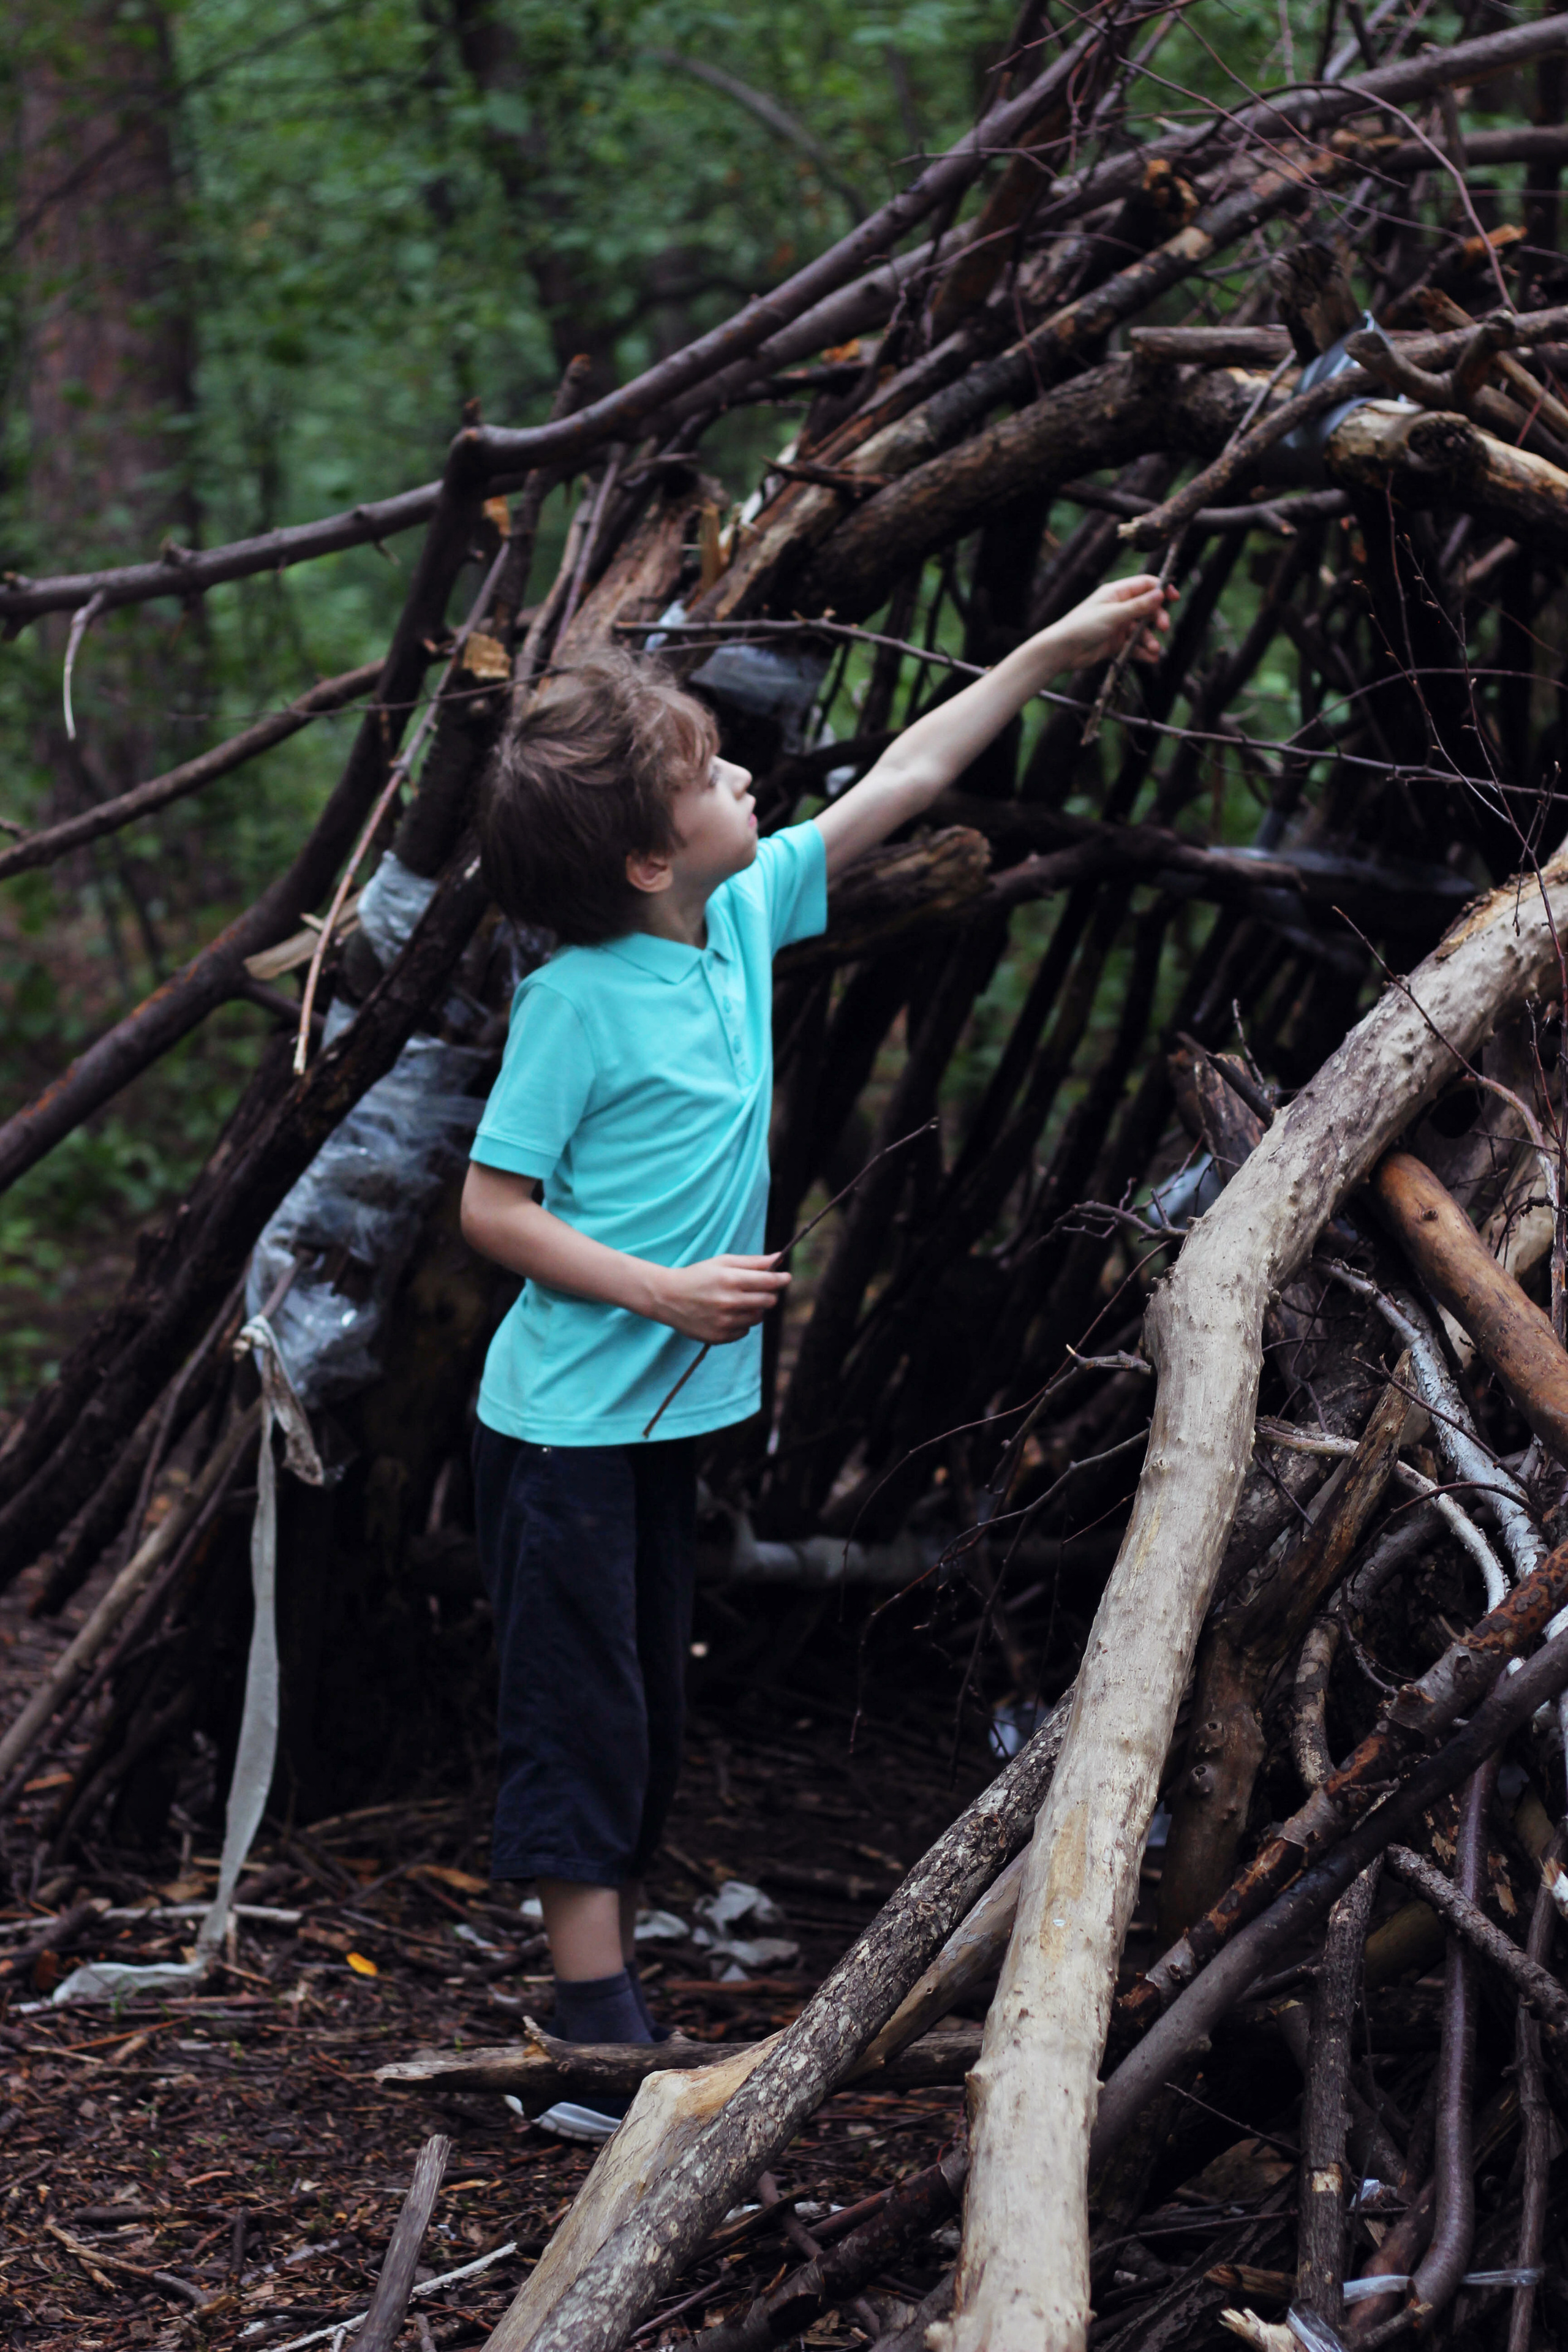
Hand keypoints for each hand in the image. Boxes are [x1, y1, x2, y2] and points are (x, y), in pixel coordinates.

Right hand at [656, 1253, 788, 1342]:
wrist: (668, 1298)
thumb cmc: (698, 1276)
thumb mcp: (722, 1262)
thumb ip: (753, 1262)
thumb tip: (779, 1258)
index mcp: (731, 1280)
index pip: (769, 1282)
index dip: (781, 1279)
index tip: (786, 1277)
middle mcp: (729, 1302)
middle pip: (768, 1301)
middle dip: (768, 1294)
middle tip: (759, 1289)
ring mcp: (724, 1322)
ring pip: (758, 1318)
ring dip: (754, 1309)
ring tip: (737, 1302)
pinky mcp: (719, 1337)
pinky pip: (744, 1332)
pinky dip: (741, 1323)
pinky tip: (727, 1314)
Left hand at [1046, 575, 1174, 672]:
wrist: (1063, 651)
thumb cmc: (1082, 626)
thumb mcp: (1113, 614)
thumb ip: (1138, 606)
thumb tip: (1161, 594)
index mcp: (1117, 593)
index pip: (1145, 585)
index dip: (1161, 589)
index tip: (1174, 597)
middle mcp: (1119, 607)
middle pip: (1148, 608)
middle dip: (1158, 618)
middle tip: (1164, 627)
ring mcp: (1118, 625)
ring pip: (1142, 629)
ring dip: (1151, 638)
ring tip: (1153, 649)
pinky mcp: (1116, 643)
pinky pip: (1135, 645)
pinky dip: (1143, 651)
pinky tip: (1151, 658)